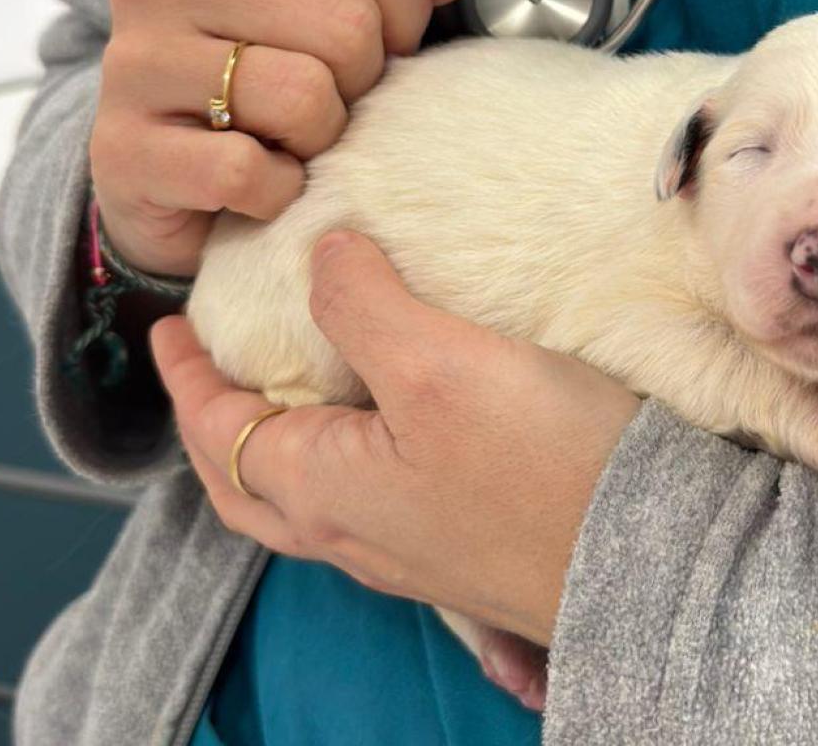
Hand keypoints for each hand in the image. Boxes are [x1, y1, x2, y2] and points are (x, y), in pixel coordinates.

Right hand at [91, 0, 488, 275]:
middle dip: (364, 82)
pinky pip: (250, 174)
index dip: (405, 6)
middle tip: (332, 103)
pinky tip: (258, 186)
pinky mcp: (125, 151)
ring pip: (304, 97)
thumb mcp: (324, 10)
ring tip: (294, 140)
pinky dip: (277, 195)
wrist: (159, 180)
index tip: (384, 44)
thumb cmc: (260, 83)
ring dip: (322, 140)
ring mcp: (133, 62)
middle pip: (347, 24)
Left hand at [151, 230, 642, 644]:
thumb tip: (324, 254)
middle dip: (216, 424)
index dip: (186, 374)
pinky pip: (369, 500)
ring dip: (279, 443)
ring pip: (308, 497)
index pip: (216, 430)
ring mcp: (409, 549)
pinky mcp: (463, 545)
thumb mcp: (437, 365)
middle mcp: (353, 533)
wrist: (648, 563)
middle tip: (210, 370)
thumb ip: (364, 305)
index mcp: (321, 490)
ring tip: (295, 386)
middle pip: (248, 483)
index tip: (169, 325)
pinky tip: (392, 424)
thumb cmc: (542, 468)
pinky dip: (345, 455)